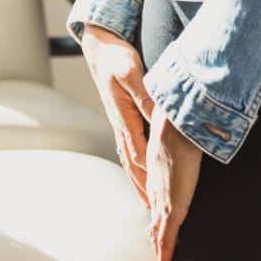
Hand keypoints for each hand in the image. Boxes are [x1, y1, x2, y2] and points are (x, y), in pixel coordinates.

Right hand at [80, 24, 155, 204]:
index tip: (159, 198)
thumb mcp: (132, 73)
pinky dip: (133, 165)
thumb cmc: (116, 56)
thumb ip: (146, 97)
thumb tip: (160, 119)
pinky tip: (137, 171)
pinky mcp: (121, 116)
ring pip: (128, 158)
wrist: (99, 46)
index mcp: (123, 116)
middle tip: (152, 214)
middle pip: (132, 163)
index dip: (149, 178)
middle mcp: (119, 123)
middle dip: (142, 188)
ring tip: (145, 202)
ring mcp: (118, 121)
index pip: (139, 154)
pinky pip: (128, 147)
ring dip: (137, 181)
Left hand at [145, 104, 201, 260]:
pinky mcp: (171, 206)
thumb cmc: (182, 126)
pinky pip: (167, 233)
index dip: (156, 210)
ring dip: (159, 242)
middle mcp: (156, 185)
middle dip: (155, 230)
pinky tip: (164, 260)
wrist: (178, 125)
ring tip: (159, 256)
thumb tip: (195, 135)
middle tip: (154, 244)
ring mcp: (162, 197)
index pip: (156, 195)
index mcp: (158, 170)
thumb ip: (186, 142)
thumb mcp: (182, 137)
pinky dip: (165, 248)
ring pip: (159, 226)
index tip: (154, 221)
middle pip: (155, 214)